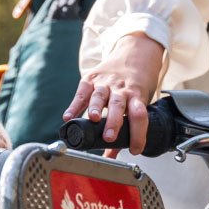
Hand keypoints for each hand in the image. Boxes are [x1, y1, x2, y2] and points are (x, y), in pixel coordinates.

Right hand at [64, 32, 164, 154]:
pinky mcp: (91, 78)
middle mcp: (121, 89)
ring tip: (92, 119)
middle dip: (113, 121)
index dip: (138, 133)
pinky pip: (82, 92)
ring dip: (95, 108)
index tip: (135, 149)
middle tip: (109, 136)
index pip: (140, 116)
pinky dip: (74, 105)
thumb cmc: (137, 82)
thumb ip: (124, 128)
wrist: (135, 52)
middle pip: (118, 105)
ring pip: (100, 96)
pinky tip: (68, 116)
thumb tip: (112, 156)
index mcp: (137, 96)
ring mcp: (106, 82)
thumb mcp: (138, 102)